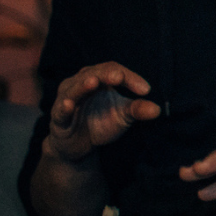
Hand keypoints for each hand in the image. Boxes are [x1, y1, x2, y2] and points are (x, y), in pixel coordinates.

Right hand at [46, 62, 160, 161]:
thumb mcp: (122, 116)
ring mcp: (66, 100)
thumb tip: (157, 110)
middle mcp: (79, 84)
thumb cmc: (100, 122)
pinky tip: (69, 104)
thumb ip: (137, 110)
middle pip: (94, 73)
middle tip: (119, 77)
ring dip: (83, 86)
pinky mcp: (58, 118)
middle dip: (106, 75)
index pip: (113, 71)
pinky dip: (64, 107)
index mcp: (98, 79)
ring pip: (73, 89)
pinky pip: (60, 111)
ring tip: (94, 82)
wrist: (79, 144)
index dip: (129, 77)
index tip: (146, 90)